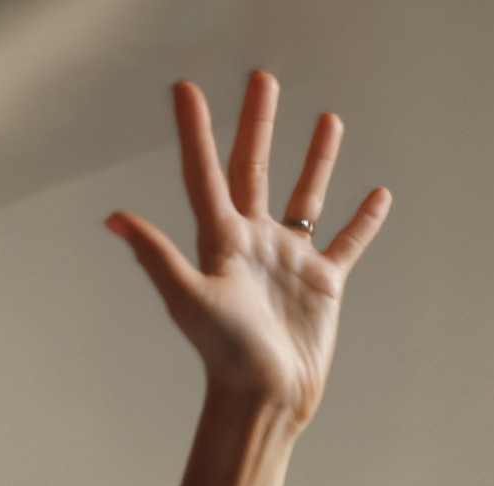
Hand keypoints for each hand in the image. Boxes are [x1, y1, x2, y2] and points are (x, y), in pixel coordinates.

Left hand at [104, 73, 391, 428]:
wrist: (265, 398)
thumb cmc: (224, 355)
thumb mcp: (189, 299)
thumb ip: (156, 255)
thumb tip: (115, 218)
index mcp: (220, 240)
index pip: (205, 173)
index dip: (194, 131)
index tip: (185, 89)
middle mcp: (253, 242)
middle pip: (254, 169)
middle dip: (257, 124)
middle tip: (262, 80)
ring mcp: (289, 260)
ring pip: (305, 196)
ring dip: (316, 158)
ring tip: (327, 118)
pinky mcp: (322, 284)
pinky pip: (347, 242)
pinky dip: (363, 220)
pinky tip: (378, 194)